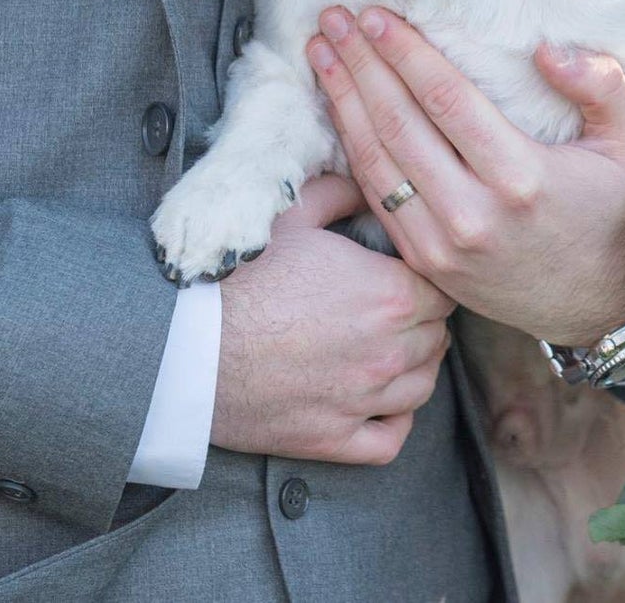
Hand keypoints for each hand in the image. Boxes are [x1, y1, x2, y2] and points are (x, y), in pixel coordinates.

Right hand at [211, 175, 455, 463]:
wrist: (180, 344)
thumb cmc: (236, 276)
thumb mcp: (291, 214)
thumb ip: (342, 193)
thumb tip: (369, 185)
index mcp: (391, 294)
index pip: (444, 288)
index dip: (429, 279)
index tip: (409, 275)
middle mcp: (389, 351)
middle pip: (437, 335)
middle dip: (423, 320)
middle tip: (397, 309)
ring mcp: (363, 401)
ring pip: (423, 385)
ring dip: (415, 366)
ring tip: (392, 349)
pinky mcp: (333, 439)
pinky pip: (391, 440)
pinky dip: (395, 421)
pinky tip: (383, 403)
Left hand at [306, 6, 624, 345]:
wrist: (601, 305)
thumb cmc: (616, 211)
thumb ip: (601, 86)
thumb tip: (546, 48)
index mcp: (522, 177)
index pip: (445, 98)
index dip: (404, 52)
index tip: (375, 16)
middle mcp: (474, 214)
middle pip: (398, 123)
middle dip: (360, 64)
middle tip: (334, 18)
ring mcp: (443, 245)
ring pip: (376, 160)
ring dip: (343, 101)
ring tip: (321, 53)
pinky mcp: (426, 264)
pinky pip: (378, 197)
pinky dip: (352, 149)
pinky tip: (339, 109)